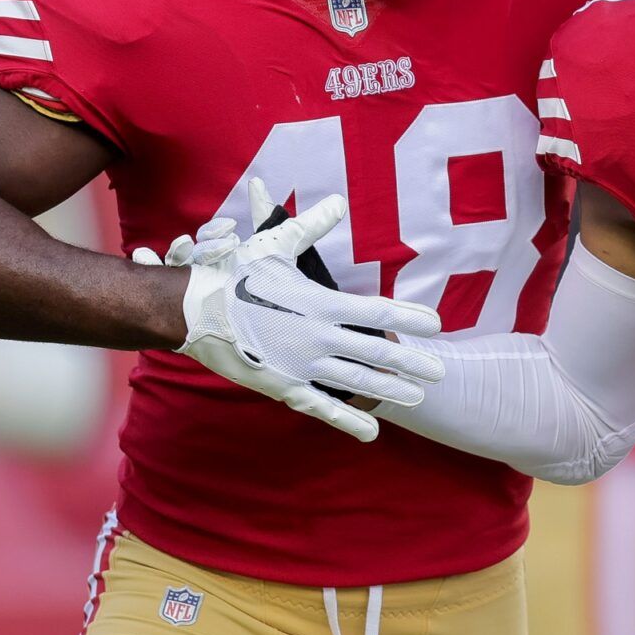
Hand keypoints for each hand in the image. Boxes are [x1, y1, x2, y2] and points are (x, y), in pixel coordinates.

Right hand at [141, 188, 443, 441]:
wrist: (193, 311)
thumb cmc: (235, 274)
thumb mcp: (275, 246)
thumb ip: (312, 227)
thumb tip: (339, 202)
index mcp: (320, 303)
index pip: (375, 310)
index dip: (408, 317)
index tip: (436, 324)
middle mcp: (317, 336)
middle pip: (375, 352)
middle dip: (411, 363)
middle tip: (441, 371)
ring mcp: (301, 365)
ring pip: (355, 382)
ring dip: (389, 390)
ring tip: (418, 396)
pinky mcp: (283, 386)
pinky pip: (322, 407)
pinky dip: (347, 420)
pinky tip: (372, 432)